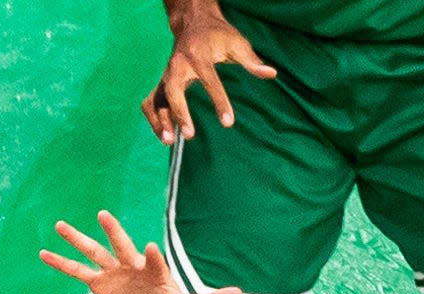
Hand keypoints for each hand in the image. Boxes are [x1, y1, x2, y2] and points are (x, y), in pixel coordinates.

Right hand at [41, 210, 240, 293]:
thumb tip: (239, 293)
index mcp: (154, 271)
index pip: (154, 261)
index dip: (153, 256)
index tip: (151, 248)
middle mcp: (132, 266)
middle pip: (121, 246)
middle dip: (114, 232)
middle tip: (104, 215)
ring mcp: (114, 272)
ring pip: (94, 253)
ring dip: (78, 239)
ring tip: (59, 224)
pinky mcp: (100, 284)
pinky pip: (77, 272)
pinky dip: (62, 264)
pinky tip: (43, 253)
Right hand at [141, 9, 276, 143]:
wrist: (194, 22)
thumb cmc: (218, 35)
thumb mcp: (237, 43)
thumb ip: (251, 60)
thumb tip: (271, 74)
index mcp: (199, 54)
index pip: (209, 80)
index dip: (219, 102)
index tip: (228, 123)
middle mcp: (178, 64)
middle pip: (174, 90)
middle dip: (180, 112)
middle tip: (189, 135)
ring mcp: (166, 74)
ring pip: (157, 98)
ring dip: (160, 119)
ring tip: (169, 140)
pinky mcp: (161, 82)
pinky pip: (151, 102)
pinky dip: (154, 118)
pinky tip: (164, 136)